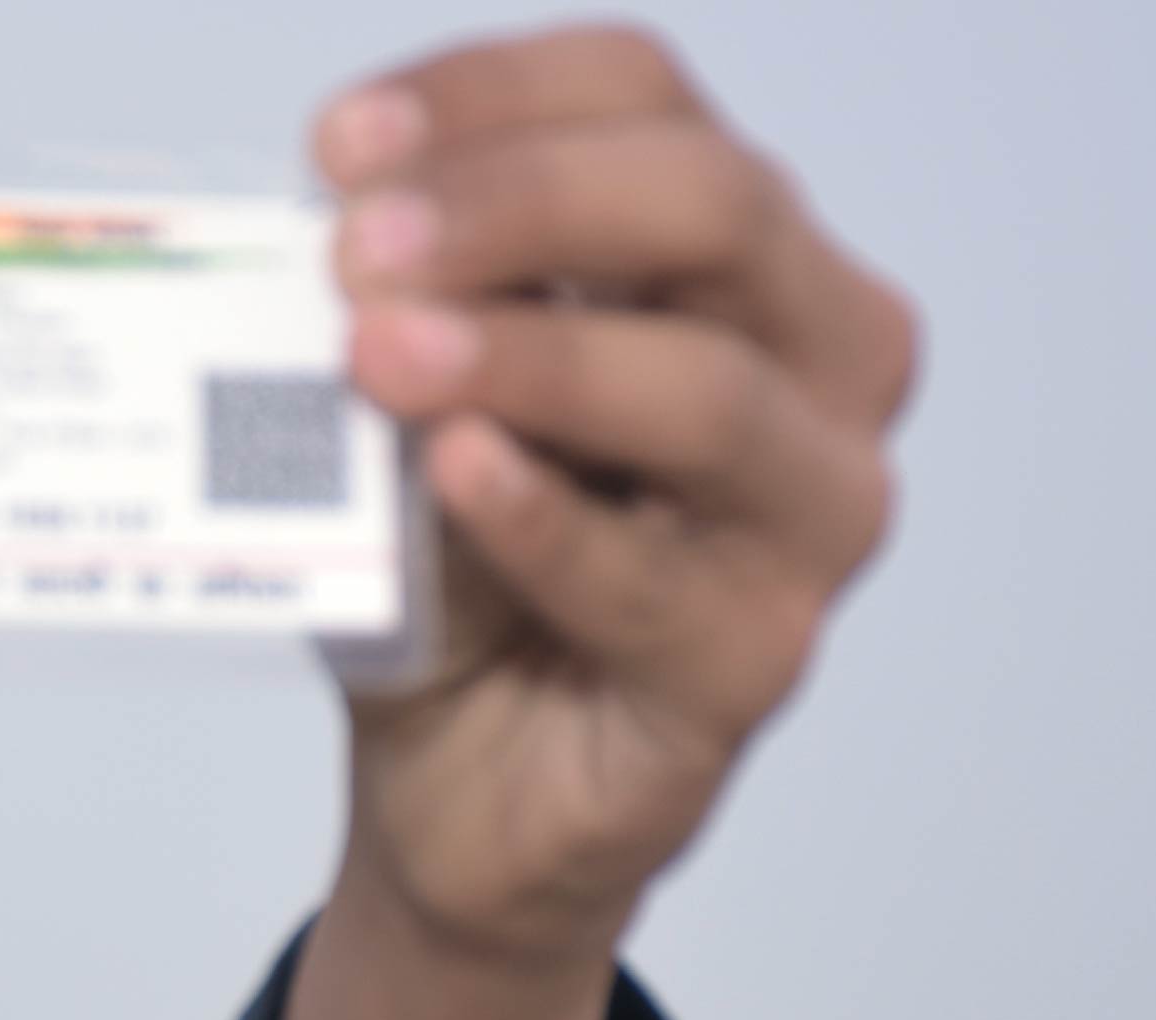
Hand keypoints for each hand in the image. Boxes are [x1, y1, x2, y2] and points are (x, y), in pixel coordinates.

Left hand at [263, 26, 914, 1019]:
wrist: (456, 789)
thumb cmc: (458, 572)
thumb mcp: (413, 402)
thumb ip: (406, 312)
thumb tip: (335, 233)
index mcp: (743, 256)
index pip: (649, 102)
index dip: (495, 94)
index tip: (339, 146)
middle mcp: (819, 365)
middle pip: (715, 208)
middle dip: (521, 205)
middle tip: (361, 248)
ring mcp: (808, 519)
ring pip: (708, 393)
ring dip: (531, 358)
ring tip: (380, 352)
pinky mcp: (752, 661)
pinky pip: (651, 579)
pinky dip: (544, 517)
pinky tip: (457, 471)